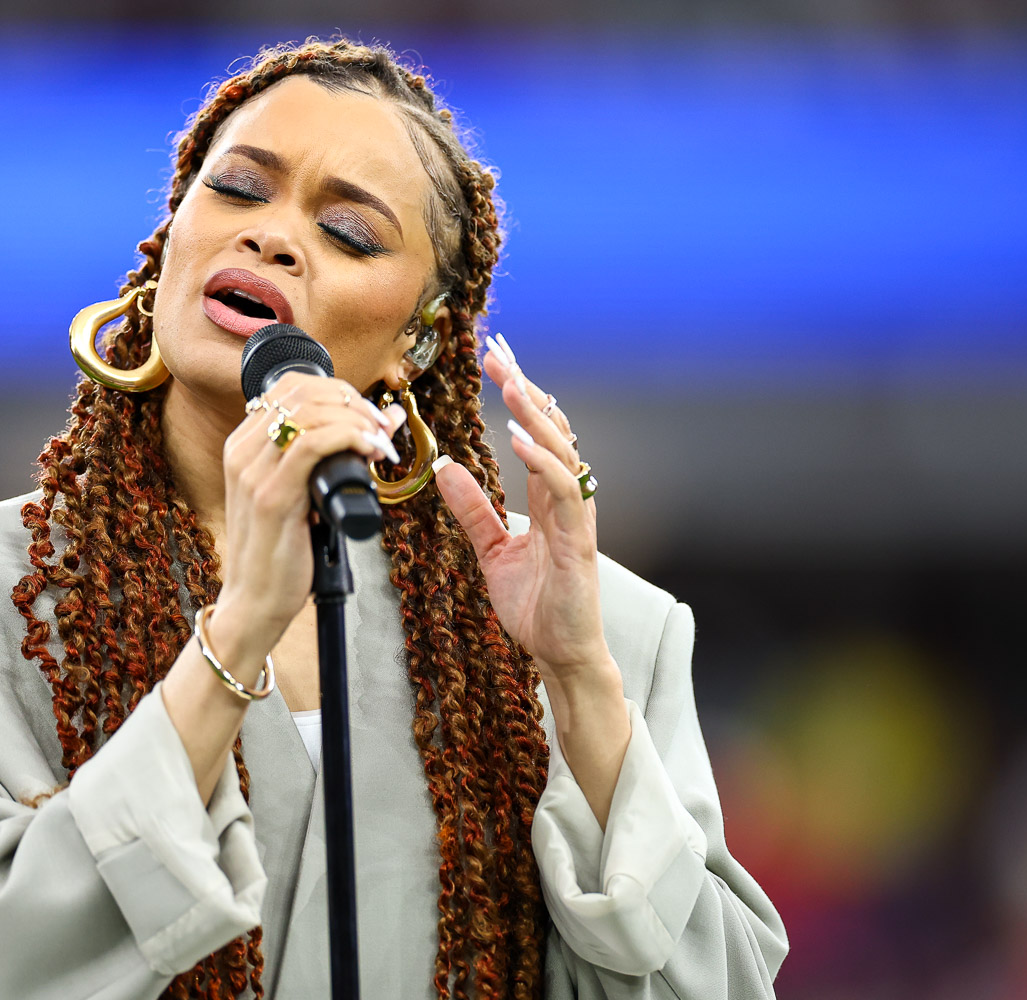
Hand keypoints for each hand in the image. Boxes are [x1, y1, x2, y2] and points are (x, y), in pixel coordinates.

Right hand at [208, 372, 405, 666]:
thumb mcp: (307, 495)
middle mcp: (243, 451)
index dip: (339, 390)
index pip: (292, 387)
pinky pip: (311, 444)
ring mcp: (253, 472)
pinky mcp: (271, 496)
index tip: (372, 414)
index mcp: (245, 445)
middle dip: (354, 402)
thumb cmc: (284, 553)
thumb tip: (386, 420)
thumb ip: (335, 458)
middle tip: (384, 427)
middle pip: (303, 391)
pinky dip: (350, 438)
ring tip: (382, 442)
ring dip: (357, 419)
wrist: (255, 603)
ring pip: (309, 411)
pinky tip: (370, 451)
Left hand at [433, 334, 608, 686]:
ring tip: (510, 384)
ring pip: (562, 450)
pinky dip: (543, 461)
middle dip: (525, 388)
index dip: (517, 394)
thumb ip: (473, 509)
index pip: (535, 432)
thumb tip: (447, 467)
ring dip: (536, 414)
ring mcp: (576, 517)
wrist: (560, 654)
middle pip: (551, 429)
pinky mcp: (578, 540)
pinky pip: (564, 491)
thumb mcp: (492, 550)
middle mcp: (567, 499)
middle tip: (499, 352)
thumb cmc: (536, 606)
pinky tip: (521, 439)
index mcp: (548, 497)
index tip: (495, 359)